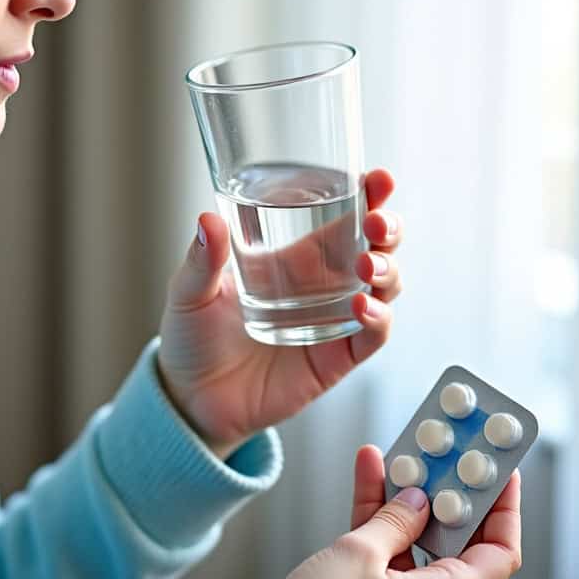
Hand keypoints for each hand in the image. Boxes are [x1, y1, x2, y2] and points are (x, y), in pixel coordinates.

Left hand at [156, 170, 402, 457]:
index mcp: (291, 260)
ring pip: (384, 287)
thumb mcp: (190, 293)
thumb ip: (202, 261)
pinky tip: (362, 306)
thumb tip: (208, 221)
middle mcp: (320, 286)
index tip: (377, 179)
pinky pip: (371, 336)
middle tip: (379, 222)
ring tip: (368, 265)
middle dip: (388, 229)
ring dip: (387, 270)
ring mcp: (333, 321)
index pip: (341, 219)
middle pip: (375, 248)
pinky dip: (377, 319)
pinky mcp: (335, 359)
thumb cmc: (192, 339)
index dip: (366, 197)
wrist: (190, 399)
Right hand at [274, 445, 523, 578]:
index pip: (498, 552)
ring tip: (403, 452)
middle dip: (447, 489)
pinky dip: (374, 507)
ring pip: (414, 534)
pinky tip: (369, 471)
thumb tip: (416, 499)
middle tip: (447, 452)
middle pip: (455, 537)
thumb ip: (392, 523)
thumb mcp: (358, 558)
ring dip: (405, 490)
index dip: (504, 509)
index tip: (501, 471)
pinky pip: (382, 542)